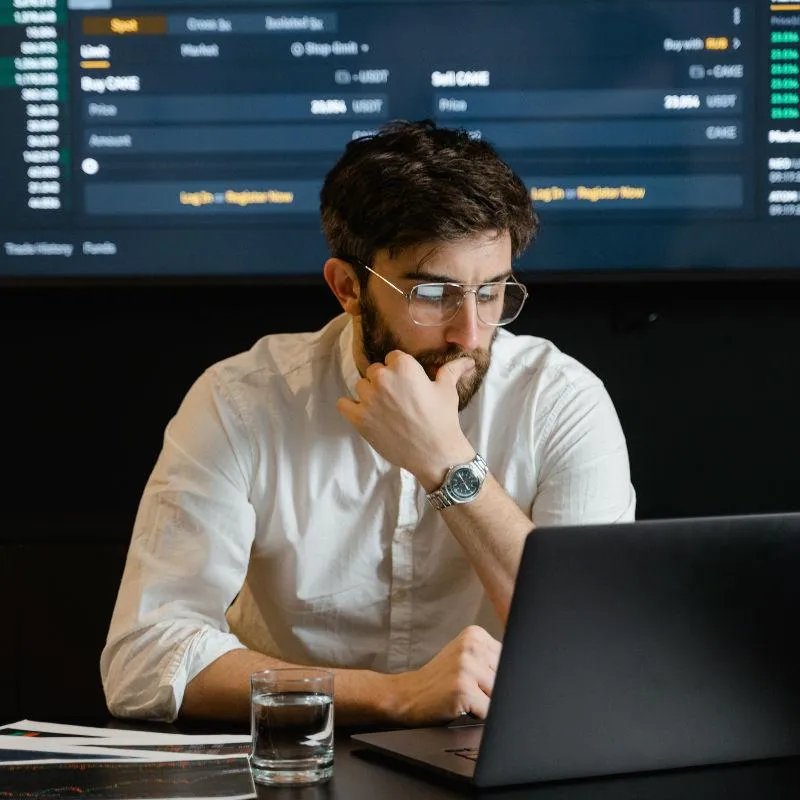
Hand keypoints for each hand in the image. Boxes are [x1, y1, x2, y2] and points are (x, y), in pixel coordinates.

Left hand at [337, 350, 475, 485]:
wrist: (435, 453)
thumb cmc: (442, 420)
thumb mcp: (447, 391)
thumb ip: (452, 370)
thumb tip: (468, 360)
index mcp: (403, 366)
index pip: (393, 358)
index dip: (400, 370)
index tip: (407, 384)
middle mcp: (383, 378)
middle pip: (375, 371)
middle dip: (384, 382)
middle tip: (397, 399)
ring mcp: (368, 398)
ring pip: (361, 386)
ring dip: (369, 394)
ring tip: (384, 409)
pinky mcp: (358, 418)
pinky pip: (343, 404)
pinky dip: (350, 407)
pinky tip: (363, 413)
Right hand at [387, 626, 500, 725]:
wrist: (407, 695)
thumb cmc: (439, 681)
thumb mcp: (464, 657)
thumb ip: (491, 659)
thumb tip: (524, 674)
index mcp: (475, 634)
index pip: (510, 659)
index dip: (498, 676)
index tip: (481, 679)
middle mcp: (472, 646)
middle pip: (506, 677)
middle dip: (493, 689)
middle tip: (469, 688)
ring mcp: (466, 666)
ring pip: (499, 695)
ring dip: (485, 703)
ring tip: (465, 696)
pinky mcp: (462, 688)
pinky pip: (489, 711)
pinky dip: (479, 715)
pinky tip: (461, 705)